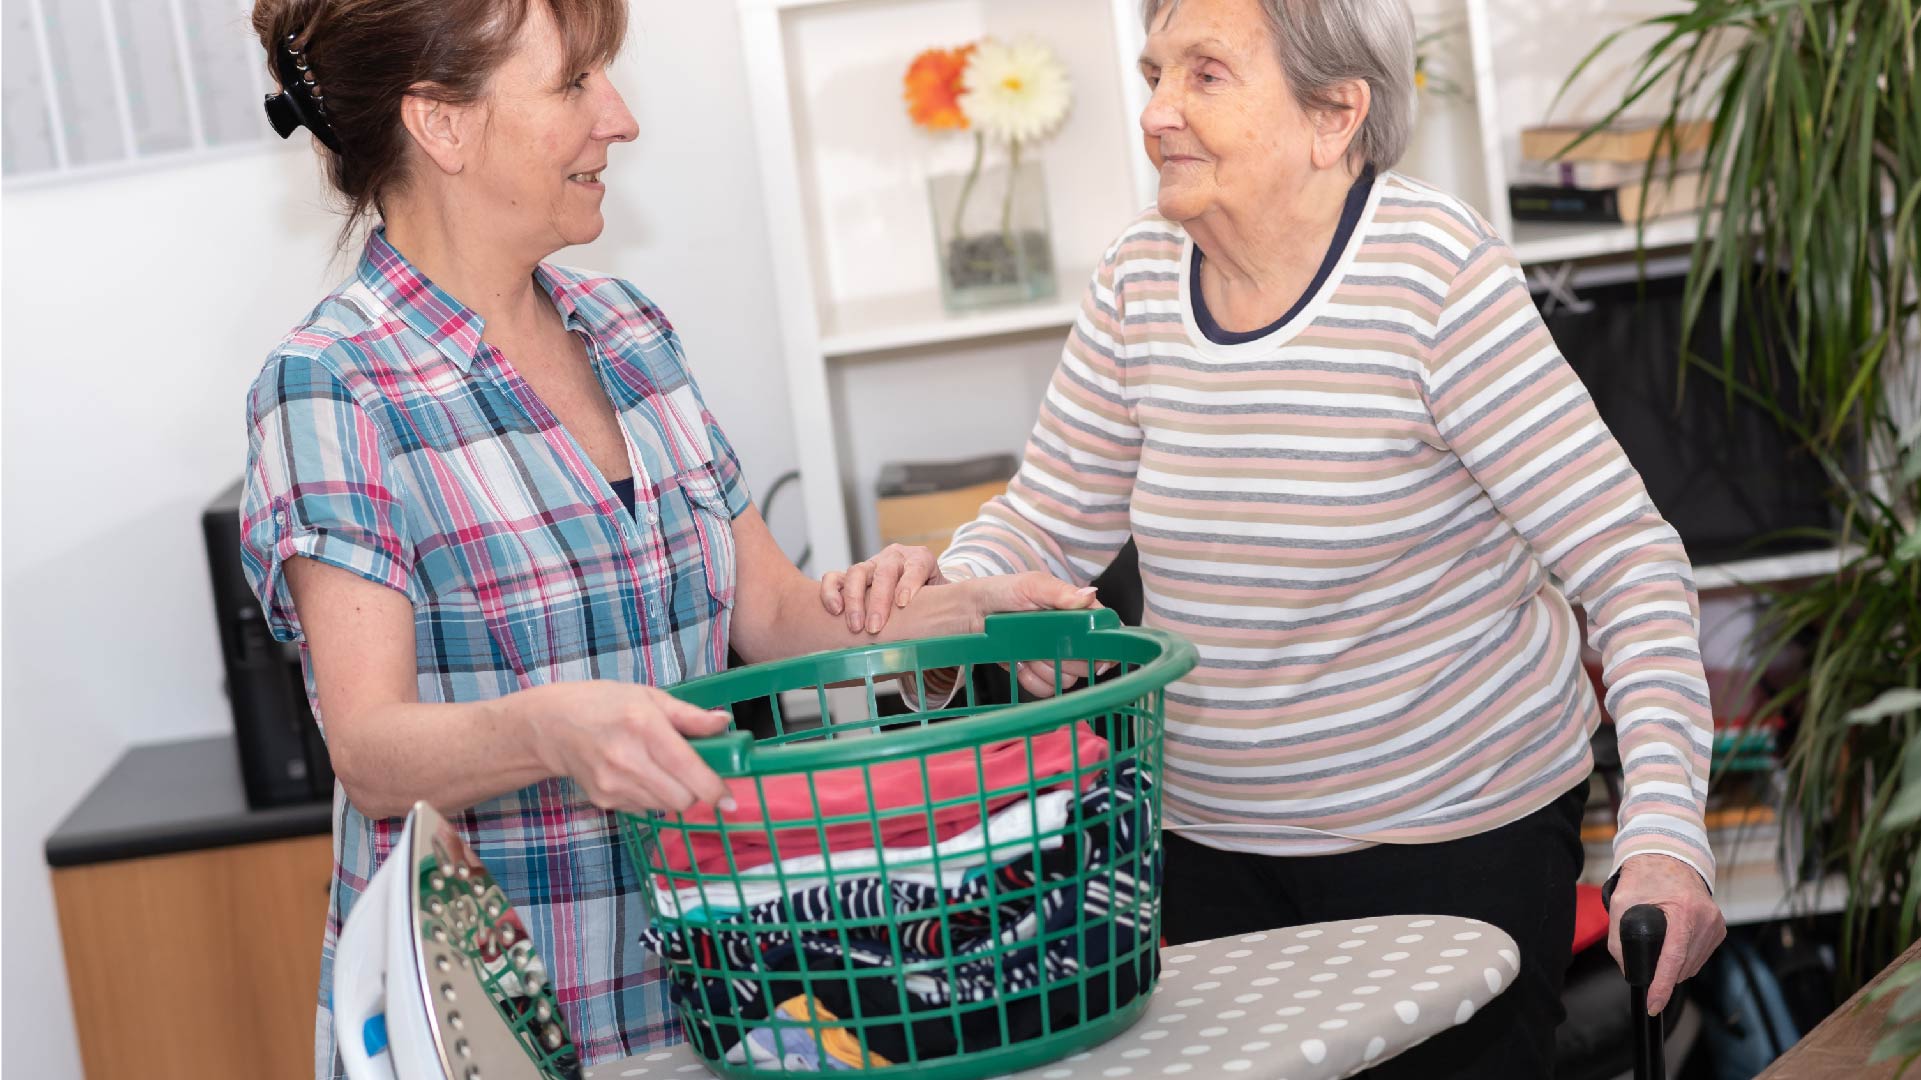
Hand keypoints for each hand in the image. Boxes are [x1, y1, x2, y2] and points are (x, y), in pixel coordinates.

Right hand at [526, 682, 735, 813]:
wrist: (551, 726)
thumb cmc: (605, 704)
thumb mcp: (649, 697)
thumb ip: (689, 716)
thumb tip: (724, 724)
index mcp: (644, 726)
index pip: (688, 769)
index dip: (714, 788)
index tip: (729, 799)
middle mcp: (628, 758)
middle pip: (681, 798)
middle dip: (696, 791)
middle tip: (695, 774)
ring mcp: (613, 783)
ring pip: (665, 807)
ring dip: (675, 794)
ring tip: (661, 768)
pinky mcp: (604, 800)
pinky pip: (645, 809)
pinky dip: (652, 797)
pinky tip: (639, 775)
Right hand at [821, 544, 944, 634]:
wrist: (914, 590)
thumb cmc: (931, 597)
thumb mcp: (944, 596)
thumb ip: (952, 604)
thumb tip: (970, 621)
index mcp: (920, 559)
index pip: (916, 566)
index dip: (909, 583)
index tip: (903, 603)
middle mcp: (894, 558)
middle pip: (885, 572)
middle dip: (879, 601)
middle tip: (876, 627)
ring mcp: (871, 565)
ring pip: (857, 572)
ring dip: (854, 600)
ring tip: (855, 625)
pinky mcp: (850, 575)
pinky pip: (834, 577)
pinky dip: (831, 592)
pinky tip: (835, 611)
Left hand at [958, 572, 1104, 697]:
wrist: (971, 612)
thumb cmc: (1002, 591)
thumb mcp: (1031, 585)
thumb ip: (1060, 592)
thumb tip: (1089, 595)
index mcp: (1075, 611)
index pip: (1104, 630)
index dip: (1106, 645)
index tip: (1099, 656)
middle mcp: (1069, 635)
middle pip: (1089, 661)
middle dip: (1070, 659)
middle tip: (1050, 645)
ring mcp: (1054, 655)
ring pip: (1068, 678)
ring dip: (1048, 669)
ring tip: (1029, 653)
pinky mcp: (1037, 672)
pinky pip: (1047, 688)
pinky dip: (1033, 680)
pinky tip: (1020, 664)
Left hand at [1608, 854, 1725, 1013]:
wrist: (1669, 856)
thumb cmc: (1645, 876)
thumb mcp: (1622, 901)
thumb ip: (1619, 937)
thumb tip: (1627, 969)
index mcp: (1684, 911)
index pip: (1673, 959)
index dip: (1661, 986)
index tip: (1653, 1004)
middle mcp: (1706, 919)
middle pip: (1683, 966)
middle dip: (1662, 974)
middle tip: (1644, 966)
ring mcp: (1716, 924)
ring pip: (1692, 965)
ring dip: (1674, 968)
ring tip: (1658, 951)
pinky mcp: (1719, 928)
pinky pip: (1700, 955)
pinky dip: (1685, 958)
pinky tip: (1673, 947)